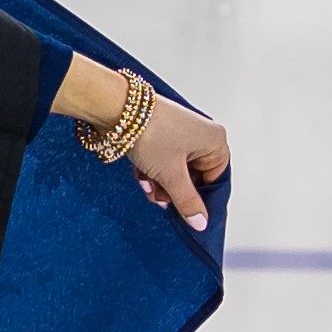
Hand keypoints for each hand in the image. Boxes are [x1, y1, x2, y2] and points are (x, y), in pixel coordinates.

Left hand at [124, 95, 228, 231]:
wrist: (115, 108)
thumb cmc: (150, 133)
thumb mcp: (171, 174)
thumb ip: (187, 201)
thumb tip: (200, 223)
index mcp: (214, 141)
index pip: (216, 180)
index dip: (200, 199)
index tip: (188, 215)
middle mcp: (200, 134)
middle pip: (194, 177)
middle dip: (174, 191)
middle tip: (160, 199)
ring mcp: (179, 133)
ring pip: (175, 171)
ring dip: (160, 183)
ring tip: (147, 185)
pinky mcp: (161, 133)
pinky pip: (162, 160)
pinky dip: (151, 171)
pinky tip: (140, 175)